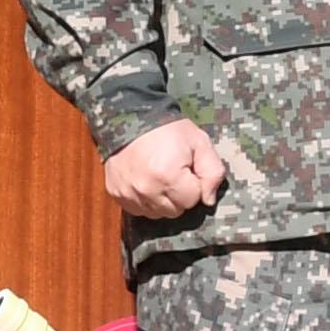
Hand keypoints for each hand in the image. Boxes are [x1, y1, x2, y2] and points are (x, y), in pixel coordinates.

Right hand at [103, 119, 227, 218]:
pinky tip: (146, 181)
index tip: (186, 168)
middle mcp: (146, 190)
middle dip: (179, 194)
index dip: (194, 183)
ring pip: (157, 213)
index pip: (193, 200)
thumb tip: (208, 199)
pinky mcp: (117, 194)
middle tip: (174, 171)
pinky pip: (138, 209)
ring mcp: (129, 194)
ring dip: (162, 199)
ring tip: (159, 176)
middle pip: (175, 210)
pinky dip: (145, 199)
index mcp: (168, 177)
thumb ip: (212, 171)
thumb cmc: (166, 130)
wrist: (129, 117)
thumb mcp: (199, 142)